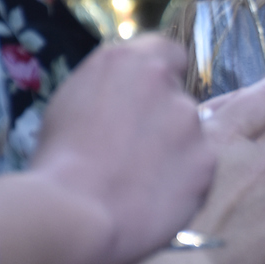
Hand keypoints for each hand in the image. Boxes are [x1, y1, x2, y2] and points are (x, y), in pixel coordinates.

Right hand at [30, 34, 214, 263]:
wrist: (73, 211)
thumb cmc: (57, 157)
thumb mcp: (72, 100)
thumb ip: (109, 87)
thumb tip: (124, 93)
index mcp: (129, 61)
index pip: (168, 52)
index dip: (159, 76)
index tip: (145, 98)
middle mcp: (166, 84)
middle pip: (177, 95)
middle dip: (162, 117)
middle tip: (136, 148)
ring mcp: (191, 123)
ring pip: (190, 132)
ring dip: (174, 148)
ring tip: (143, 178)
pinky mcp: (207, 161)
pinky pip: (198, 166)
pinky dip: (183, 178)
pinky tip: (156, 196)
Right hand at [186, 70, 264, 263]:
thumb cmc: (153, 206)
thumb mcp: (169, 149)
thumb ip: (204, 123)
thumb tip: (234, 106)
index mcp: (226, 135)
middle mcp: (254, 161)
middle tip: (258, 152)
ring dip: (264, 188)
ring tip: (232, 206)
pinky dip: (257, 223)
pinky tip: (231, 232)